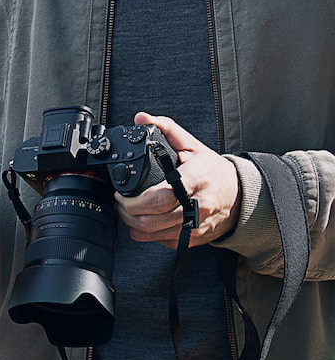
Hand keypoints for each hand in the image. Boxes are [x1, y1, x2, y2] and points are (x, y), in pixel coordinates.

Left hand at [114, 112, 240, 248]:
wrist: (239, 196)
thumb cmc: (213, 171)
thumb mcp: (192, 146)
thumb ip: (166, 129)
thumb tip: (142, 118)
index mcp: (195, 181)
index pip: (160, 196)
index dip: (134, 199)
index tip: (121, 192)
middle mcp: (196, 207)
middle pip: (151, 219)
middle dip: (127, 212)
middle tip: (119, 202)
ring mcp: (194, 226)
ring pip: (152, 234)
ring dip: (132, 224)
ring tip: (126, 211)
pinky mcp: (191, 239)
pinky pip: (160, 241)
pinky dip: (146, 233)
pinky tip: (143, 220)